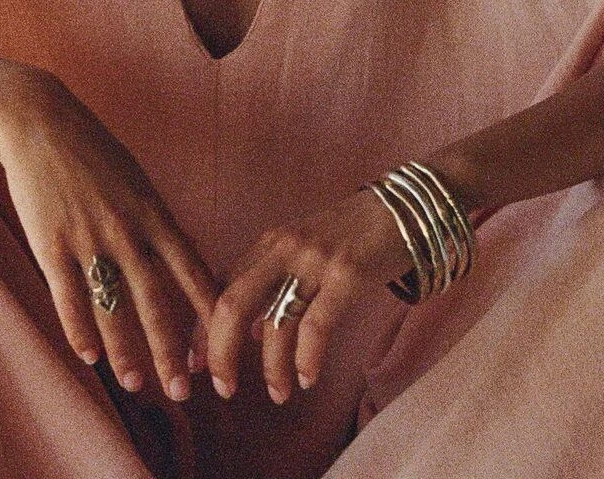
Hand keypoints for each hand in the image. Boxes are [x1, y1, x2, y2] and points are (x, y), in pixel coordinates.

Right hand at [0, 69, 219, 404]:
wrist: (41, 121)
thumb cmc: (93, 151)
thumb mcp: (137, 180)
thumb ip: (159, 221)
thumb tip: (187, 254)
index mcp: (154, 213)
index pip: (192, 271)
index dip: (208, 312)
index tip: (225, 344)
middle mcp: (128, 230)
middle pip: (156, 300)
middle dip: (172, 350)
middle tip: (183, 391)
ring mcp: (89, 238)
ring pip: (113, 306)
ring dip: (126, 351)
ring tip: (137, 384)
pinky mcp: (52, 242)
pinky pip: (69, 296)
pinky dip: (80, 329)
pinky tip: (89, 357)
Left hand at [191, 190, 412, 403]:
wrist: (408, 209)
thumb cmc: (355, 235)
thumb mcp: (305, 250)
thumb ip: (274, 283)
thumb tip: (249, 333)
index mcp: (269, 242)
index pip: (220, 287)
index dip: (202, 330)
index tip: (195, 365)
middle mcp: (284, 248)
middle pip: (231, 304)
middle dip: (220, 352)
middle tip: (223, 389)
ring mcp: (315, 260)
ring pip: (274, 323)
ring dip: (272, 368)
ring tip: (279, 394)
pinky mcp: (347, 274)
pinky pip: (316, 327)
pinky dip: (307, 360)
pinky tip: (308, 379)